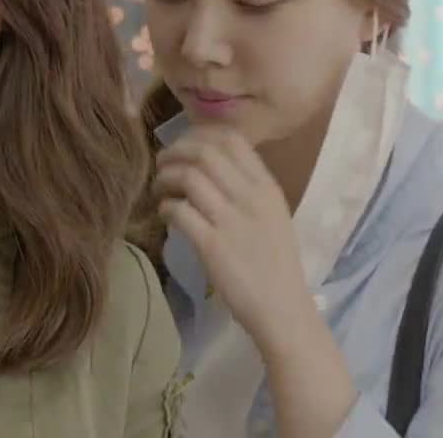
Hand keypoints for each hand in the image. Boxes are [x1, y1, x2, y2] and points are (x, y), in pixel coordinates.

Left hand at [154, 126, 315, 348]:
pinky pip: (179, 210)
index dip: (198, 135)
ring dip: (165, 178)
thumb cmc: (275, 265)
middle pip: (204, 151)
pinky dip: (165, 207)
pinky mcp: (212, 245)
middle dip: (175, 152)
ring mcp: (232, 220)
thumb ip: (246, 189)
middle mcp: (251, 197)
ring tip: (159, 190)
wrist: (283, 309)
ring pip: (188, 176)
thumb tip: (210, 165)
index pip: (231, 139)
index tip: (183, 146)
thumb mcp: (272, 216)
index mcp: (267, 187)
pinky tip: (165, 215)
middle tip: (162, 165)